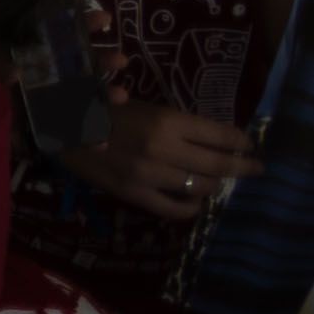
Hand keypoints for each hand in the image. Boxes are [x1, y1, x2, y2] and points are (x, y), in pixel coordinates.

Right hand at [77, 99, 257, 224]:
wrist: (58, 128)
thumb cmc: (102, 108)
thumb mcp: (145, 104)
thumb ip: (180, 121)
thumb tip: (219, 135)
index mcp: (168, 120)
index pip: (222, 136)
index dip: (243, 142)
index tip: (251, 145)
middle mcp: (164, 149)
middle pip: (219, 164)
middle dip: (244, 167)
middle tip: (256, 168)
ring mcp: (150, 175)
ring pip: (201, 187)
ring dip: (217, 185)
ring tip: (223, 181)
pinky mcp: (134, 194)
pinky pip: (174, 209)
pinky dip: (191, 207)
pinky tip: (196, 201)